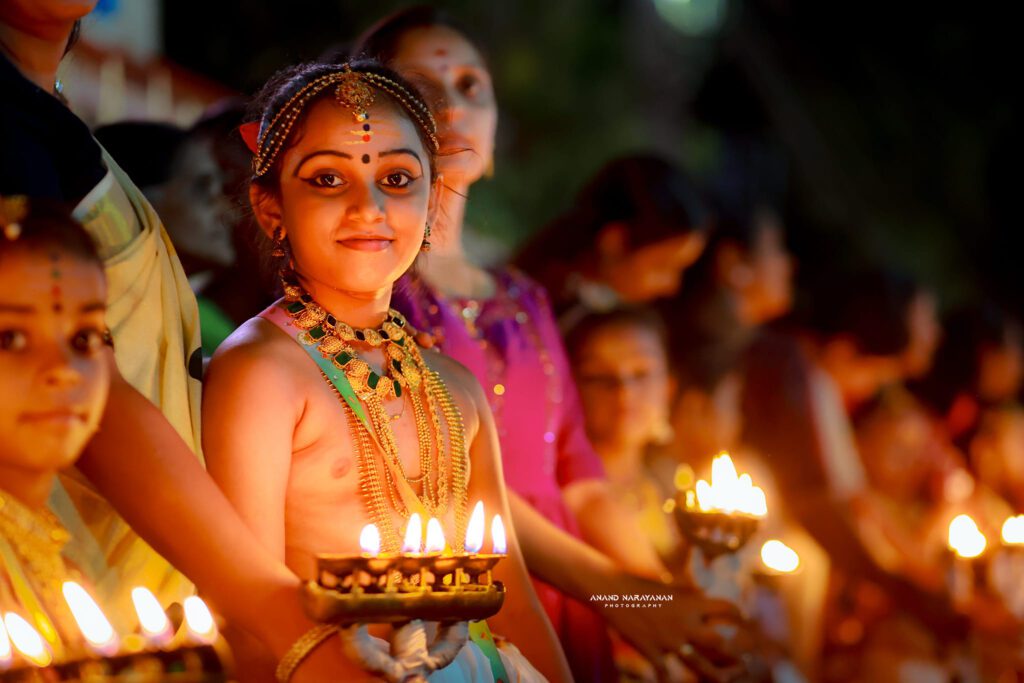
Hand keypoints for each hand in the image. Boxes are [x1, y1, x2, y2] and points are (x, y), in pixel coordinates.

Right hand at [596, 574, 741, 677]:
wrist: (613, 591)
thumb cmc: (641, 585)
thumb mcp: (670, 588)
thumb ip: (688, 596)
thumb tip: (702, 597)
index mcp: (691, 604)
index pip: (726, 607)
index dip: (737, 613)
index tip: (742, 618)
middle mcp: (684, 623)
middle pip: (719, 643)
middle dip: (734, 652)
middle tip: (744, 657)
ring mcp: (669, 640)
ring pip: (700, 665)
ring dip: (715, 674)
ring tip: (724, 679)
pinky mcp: (652, 651)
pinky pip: (665, 672)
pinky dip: (667, 679)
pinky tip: (669, 682)